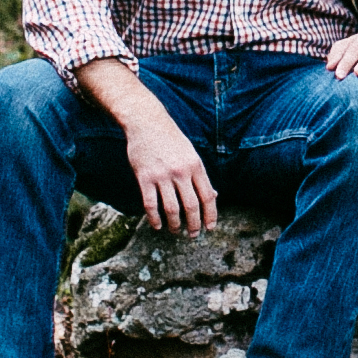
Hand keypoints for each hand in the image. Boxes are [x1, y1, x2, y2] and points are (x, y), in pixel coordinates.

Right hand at [121, 111, 218, 232]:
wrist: (147, 122)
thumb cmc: (171, 139)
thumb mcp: (191, 153)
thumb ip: (200, 175)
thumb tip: (212, 196)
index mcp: (195, 165)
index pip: (207, 196)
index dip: (210, 215)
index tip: (210, 228)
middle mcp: (181, 172)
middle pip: (191, 206)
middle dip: (194, 225)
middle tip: (193, 235)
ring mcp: (162, 175)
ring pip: (171, 209)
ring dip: (175, 225)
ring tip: (175, 231)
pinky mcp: (144, 178)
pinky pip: (150, 204)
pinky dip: (154, 219)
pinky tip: (157, 225)